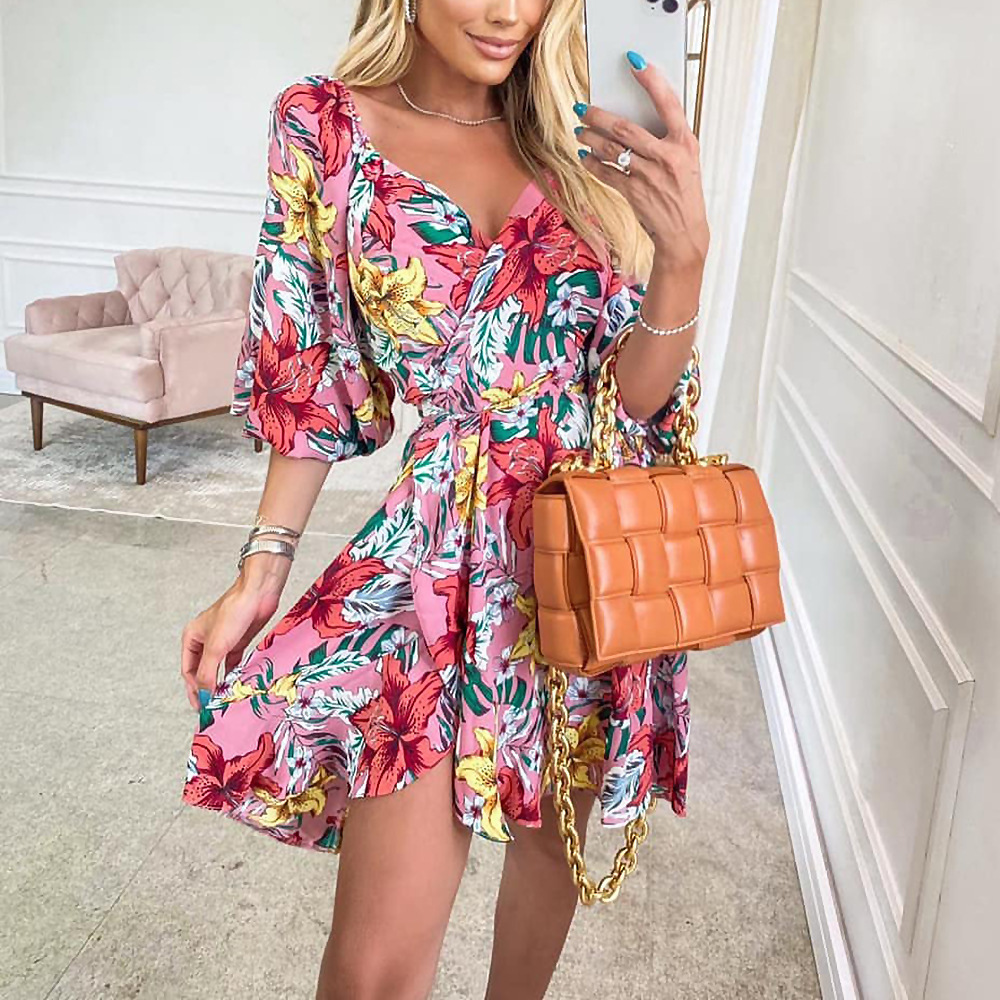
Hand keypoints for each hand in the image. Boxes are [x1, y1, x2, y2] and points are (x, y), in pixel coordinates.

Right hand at [179, 567, 284, 710]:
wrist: (258, 593)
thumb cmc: (234, 611)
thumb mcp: (216, 646)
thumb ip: (208, 672)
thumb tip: (203, 695)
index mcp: (191, 638)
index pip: (188, 671)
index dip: (193, 689)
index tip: (201, 706)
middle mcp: (205, 640)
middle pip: (202, 671)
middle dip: (206, 688)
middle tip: (212, 707)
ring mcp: (223, 641)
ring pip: (218, 668)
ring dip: (221, 683)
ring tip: (224, 701)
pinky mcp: (239, 641)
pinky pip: (233, 663)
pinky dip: (234, 674)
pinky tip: (237, 686)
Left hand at [575, 52, 709, 274]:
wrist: (683, 233)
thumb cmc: (683, 194)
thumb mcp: (686, 161)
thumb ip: (667, 138)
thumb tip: (636, 119)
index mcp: (684, 142)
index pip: (668, 103)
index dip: (651, 80)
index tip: (634, 62)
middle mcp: (667, 156)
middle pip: (626, 127)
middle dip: (599, 115)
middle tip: (583, 108)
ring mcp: (649, 175)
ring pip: (612, 148)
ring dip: (590, 138)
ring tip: (579, 131)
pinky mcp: (634, 193)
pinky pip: (606, 172)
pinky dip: (592, 163)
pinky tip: (584, 156)